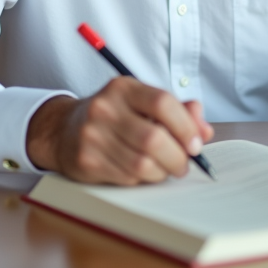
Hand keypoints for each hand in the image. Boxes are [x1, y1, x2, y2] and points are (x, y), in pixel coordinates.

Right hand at [25, 77, 213, 184]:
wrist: (63, 129)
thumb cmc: (115, 116)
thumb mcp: (143, 103)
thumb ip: (178, 112)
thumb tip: (204, 130)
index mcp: (124, 88)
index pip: (162, 103)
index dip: (186, 127)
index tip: (195, 144)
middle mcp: (105, 108)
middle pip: (154, 138)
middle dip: (178, 157)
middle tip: (184, 164)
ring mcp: (92, 135)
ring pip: (142, 164)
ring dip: (162, 172)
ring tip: (164, 169)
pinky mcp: (86, 160)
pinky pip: (127, 178)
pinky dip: (142, 179)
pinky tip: (141, 172)